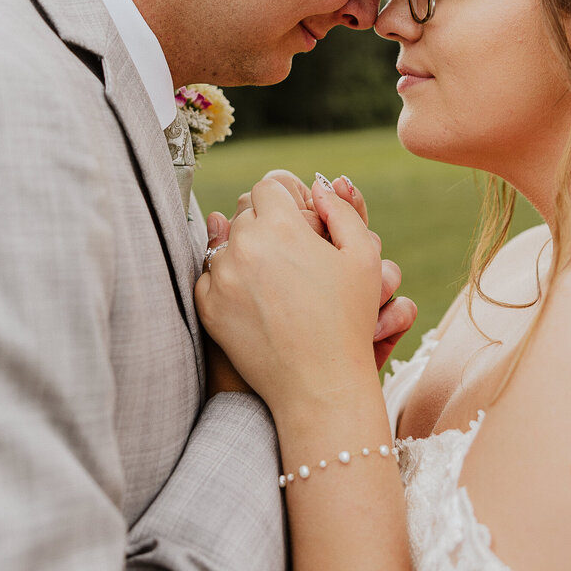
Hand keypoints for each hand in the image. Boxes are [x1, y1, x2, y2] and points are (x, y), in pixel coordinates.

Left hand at [204, 172, 416, 378]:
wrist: (318, 383)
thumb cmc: (347, 320)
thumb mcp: (363, 257)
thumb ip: (342, 210)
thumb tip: (318, 187)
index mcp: (280, 226)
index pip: (267, 188)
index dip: (285, 200)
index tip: (297, 220)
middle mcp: (243, 245)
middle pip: (244, 214)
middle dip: (265, 226)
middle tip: (290, 254)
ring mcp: (220, 278)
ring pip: (225, 245)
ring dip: (245, 254)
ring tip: (274, 281)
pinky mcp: (208, 307)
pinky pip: (210, 278)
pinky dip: (228, 284)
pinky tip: (256, 301)